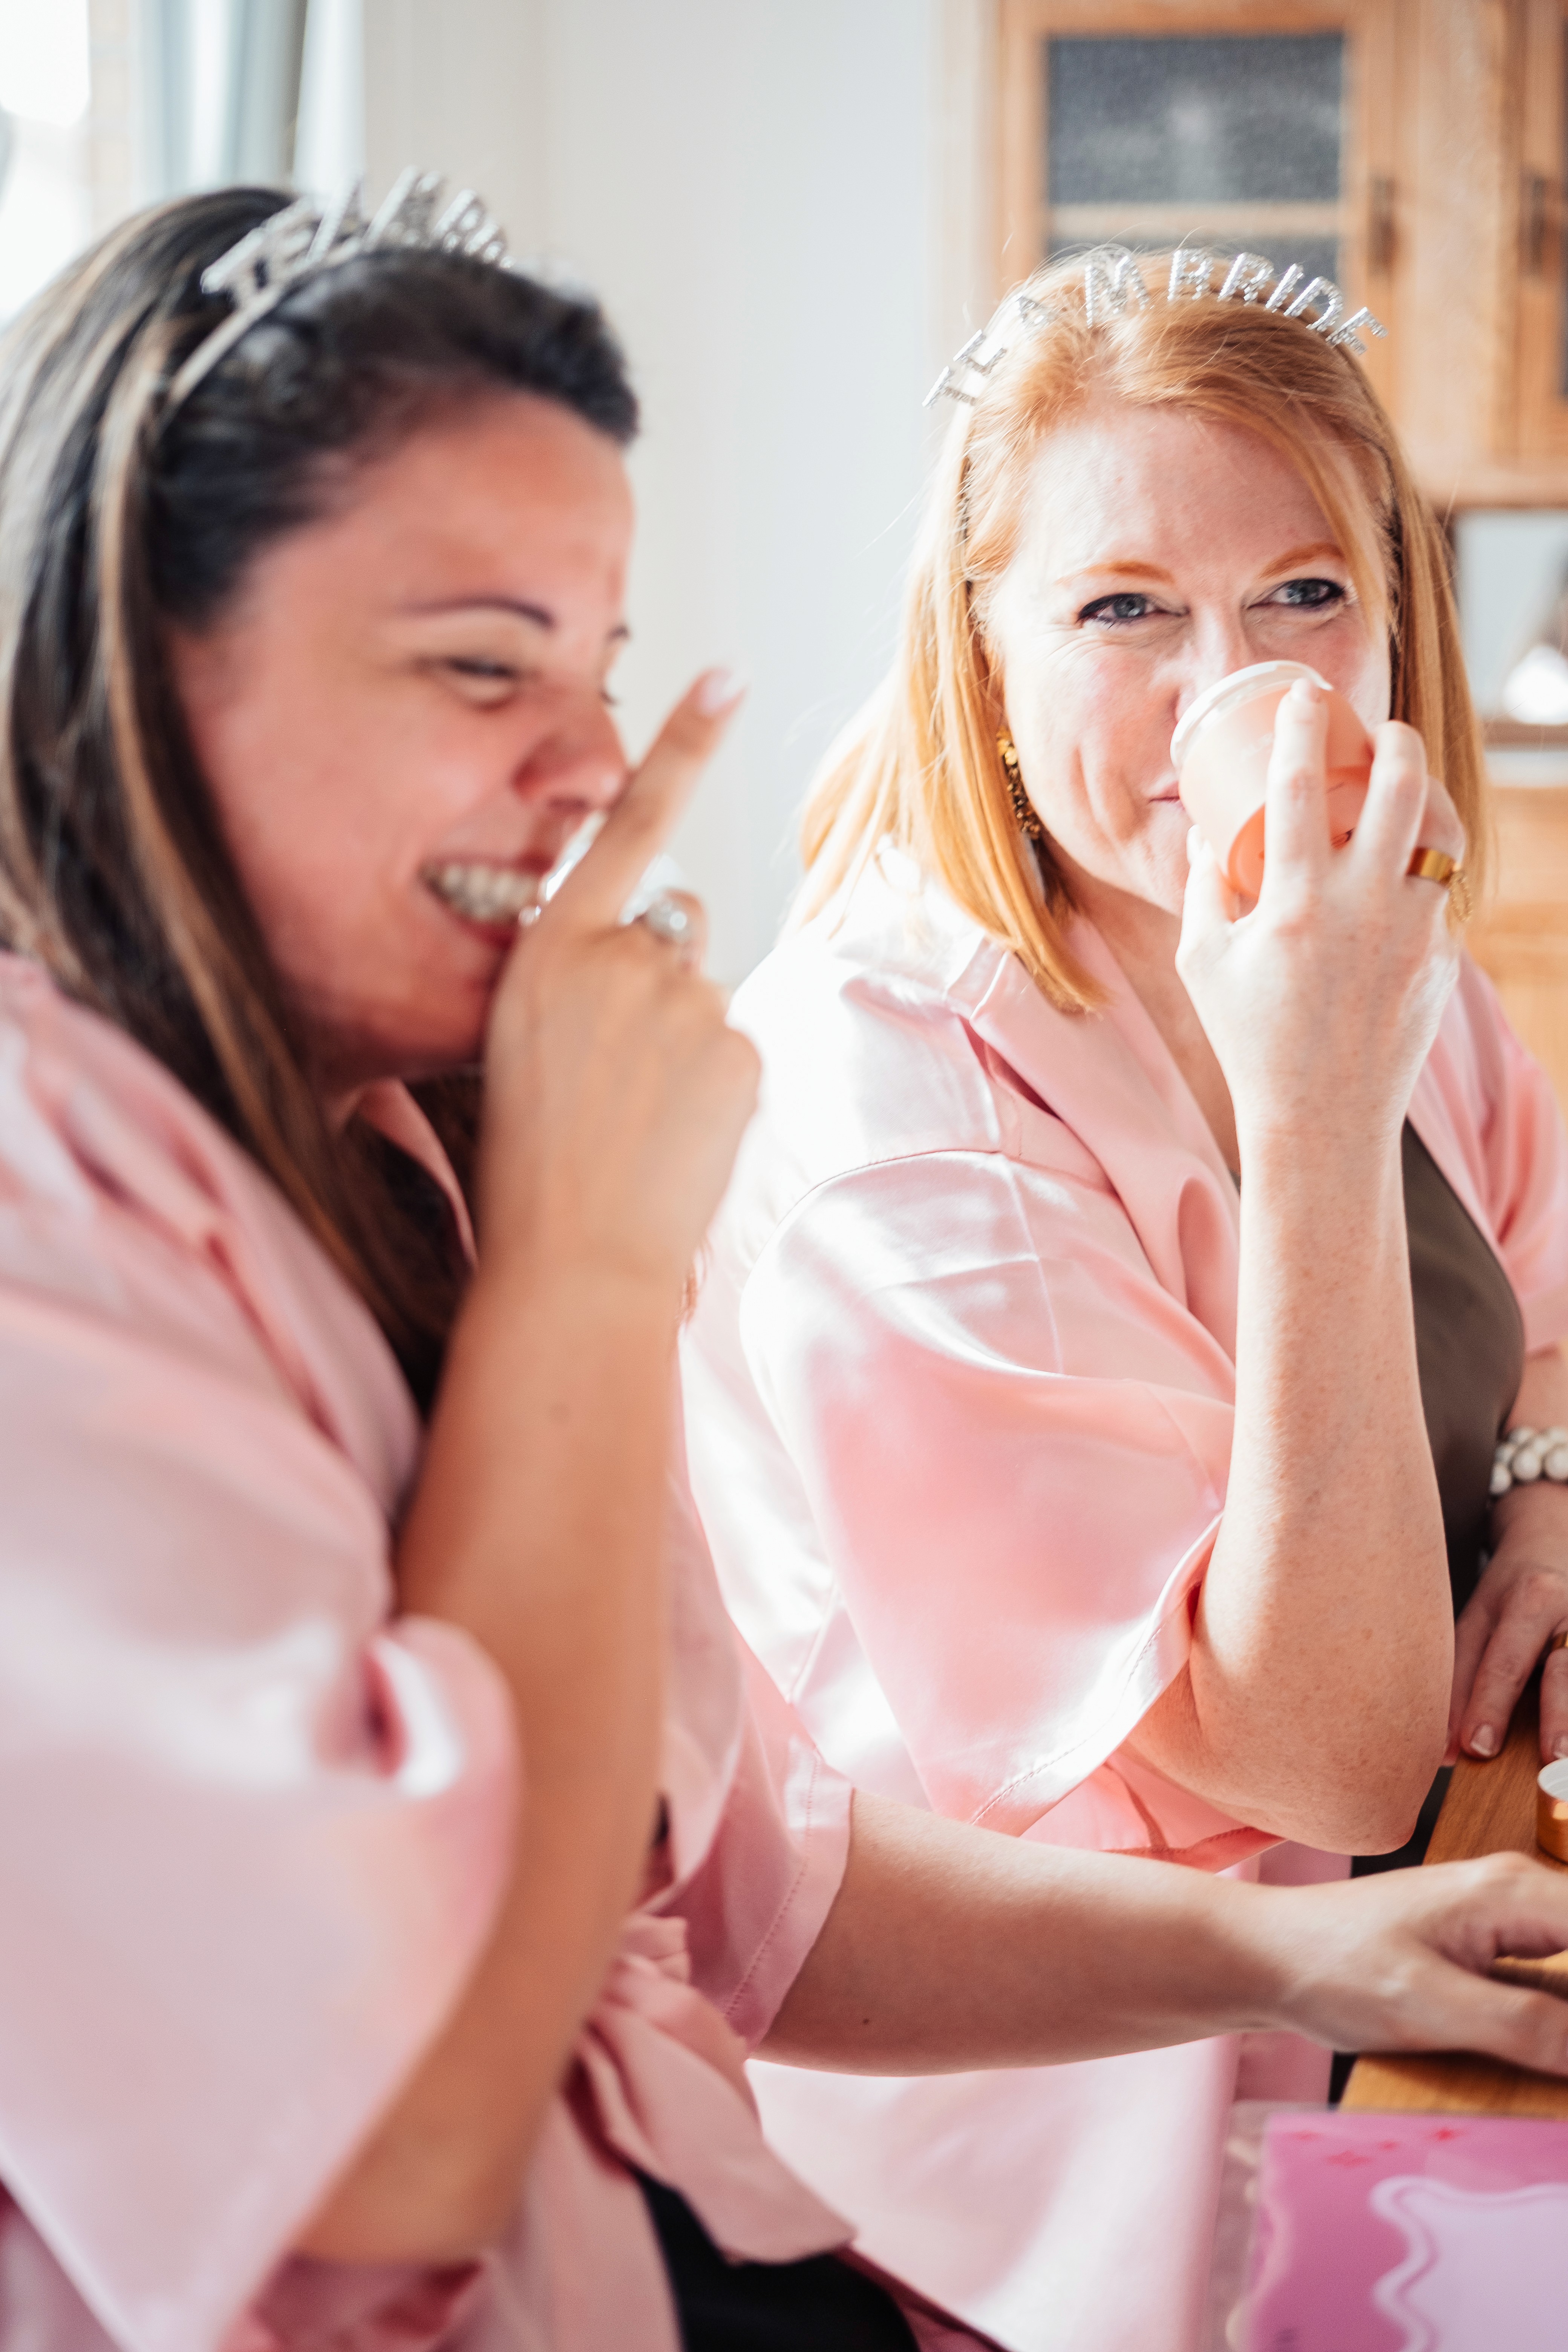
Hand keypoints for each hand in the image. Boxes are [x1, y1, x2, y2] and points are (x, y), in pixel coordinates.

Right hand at [478, 671, 759, 1291]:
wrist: (573, 1258)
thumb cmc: (529, 1163)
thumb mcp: (521, 1045)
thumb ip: (580, 980)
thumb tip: (653, 954)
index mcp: (550, 950)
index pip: (623, 826)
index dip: (679, 747)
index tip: (728, 676)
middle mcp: (622, 958)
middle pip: (672, 936)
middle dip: (659, 986)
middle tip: (619, 1078)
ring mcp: (686, 1002)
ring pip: (702, 1002)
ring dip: (684, 1048)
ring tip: (641, 1123)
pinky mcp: (737, 1049)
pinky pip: (734, 1052)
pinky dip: (714, 1088)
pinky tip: (678, 1138)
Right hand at [1177, 680, 1463, 1160]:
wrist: (1321, 1121)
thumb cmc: (1249, 1041)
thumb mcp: (1204, 962)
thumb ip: (1203, 888)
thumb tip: (1208, 828)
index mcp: (1294, 904)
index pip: (1302, 786)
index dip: (1301, 728)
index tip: (1301, 698)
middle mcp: (1361, 909)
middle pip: (1402, 788)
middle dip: (1397, 742)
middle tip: (1382, 734)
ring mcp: (1410, 933)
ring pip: (1442, 834)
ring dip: (1427, 798)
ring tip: (1407, 789)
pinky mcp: (1440, 959)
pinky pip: (1439, 894)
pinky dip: (1420, 874)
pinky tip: (1399, 875)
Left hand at [1259, 1852, 1567, 2071]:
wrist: (1267, 1954)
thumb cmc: (1332, 1966)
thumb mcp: (1429, 2007)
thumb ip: (1523, 2026)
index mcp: (1512, 1893)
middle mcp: (1517, 1895)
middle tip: (1564, 2056)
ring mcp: (1503, 1920)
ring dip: (1565, 2017)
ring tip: (1556, 2056)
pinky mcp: (1488, 1951)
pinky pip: (1555, 1978)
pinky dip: (1562, 2014)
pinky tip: (1553, 2045)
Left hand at [1452, 1487, 1567, 1762]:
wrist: (1553, 1540)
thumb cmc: (1509, 1592)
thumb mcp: (1478, 1620)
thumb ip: (1461, 1681)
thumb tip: (1446, 1751)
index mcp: (1526, 1601)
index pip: (1502, 1663)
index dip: (1488, 1707)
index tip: (1475, 1747)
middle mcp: (1566, 1610)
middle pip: (1561, 1673)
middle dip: (1554, 1720)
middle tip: (1550, 1760)